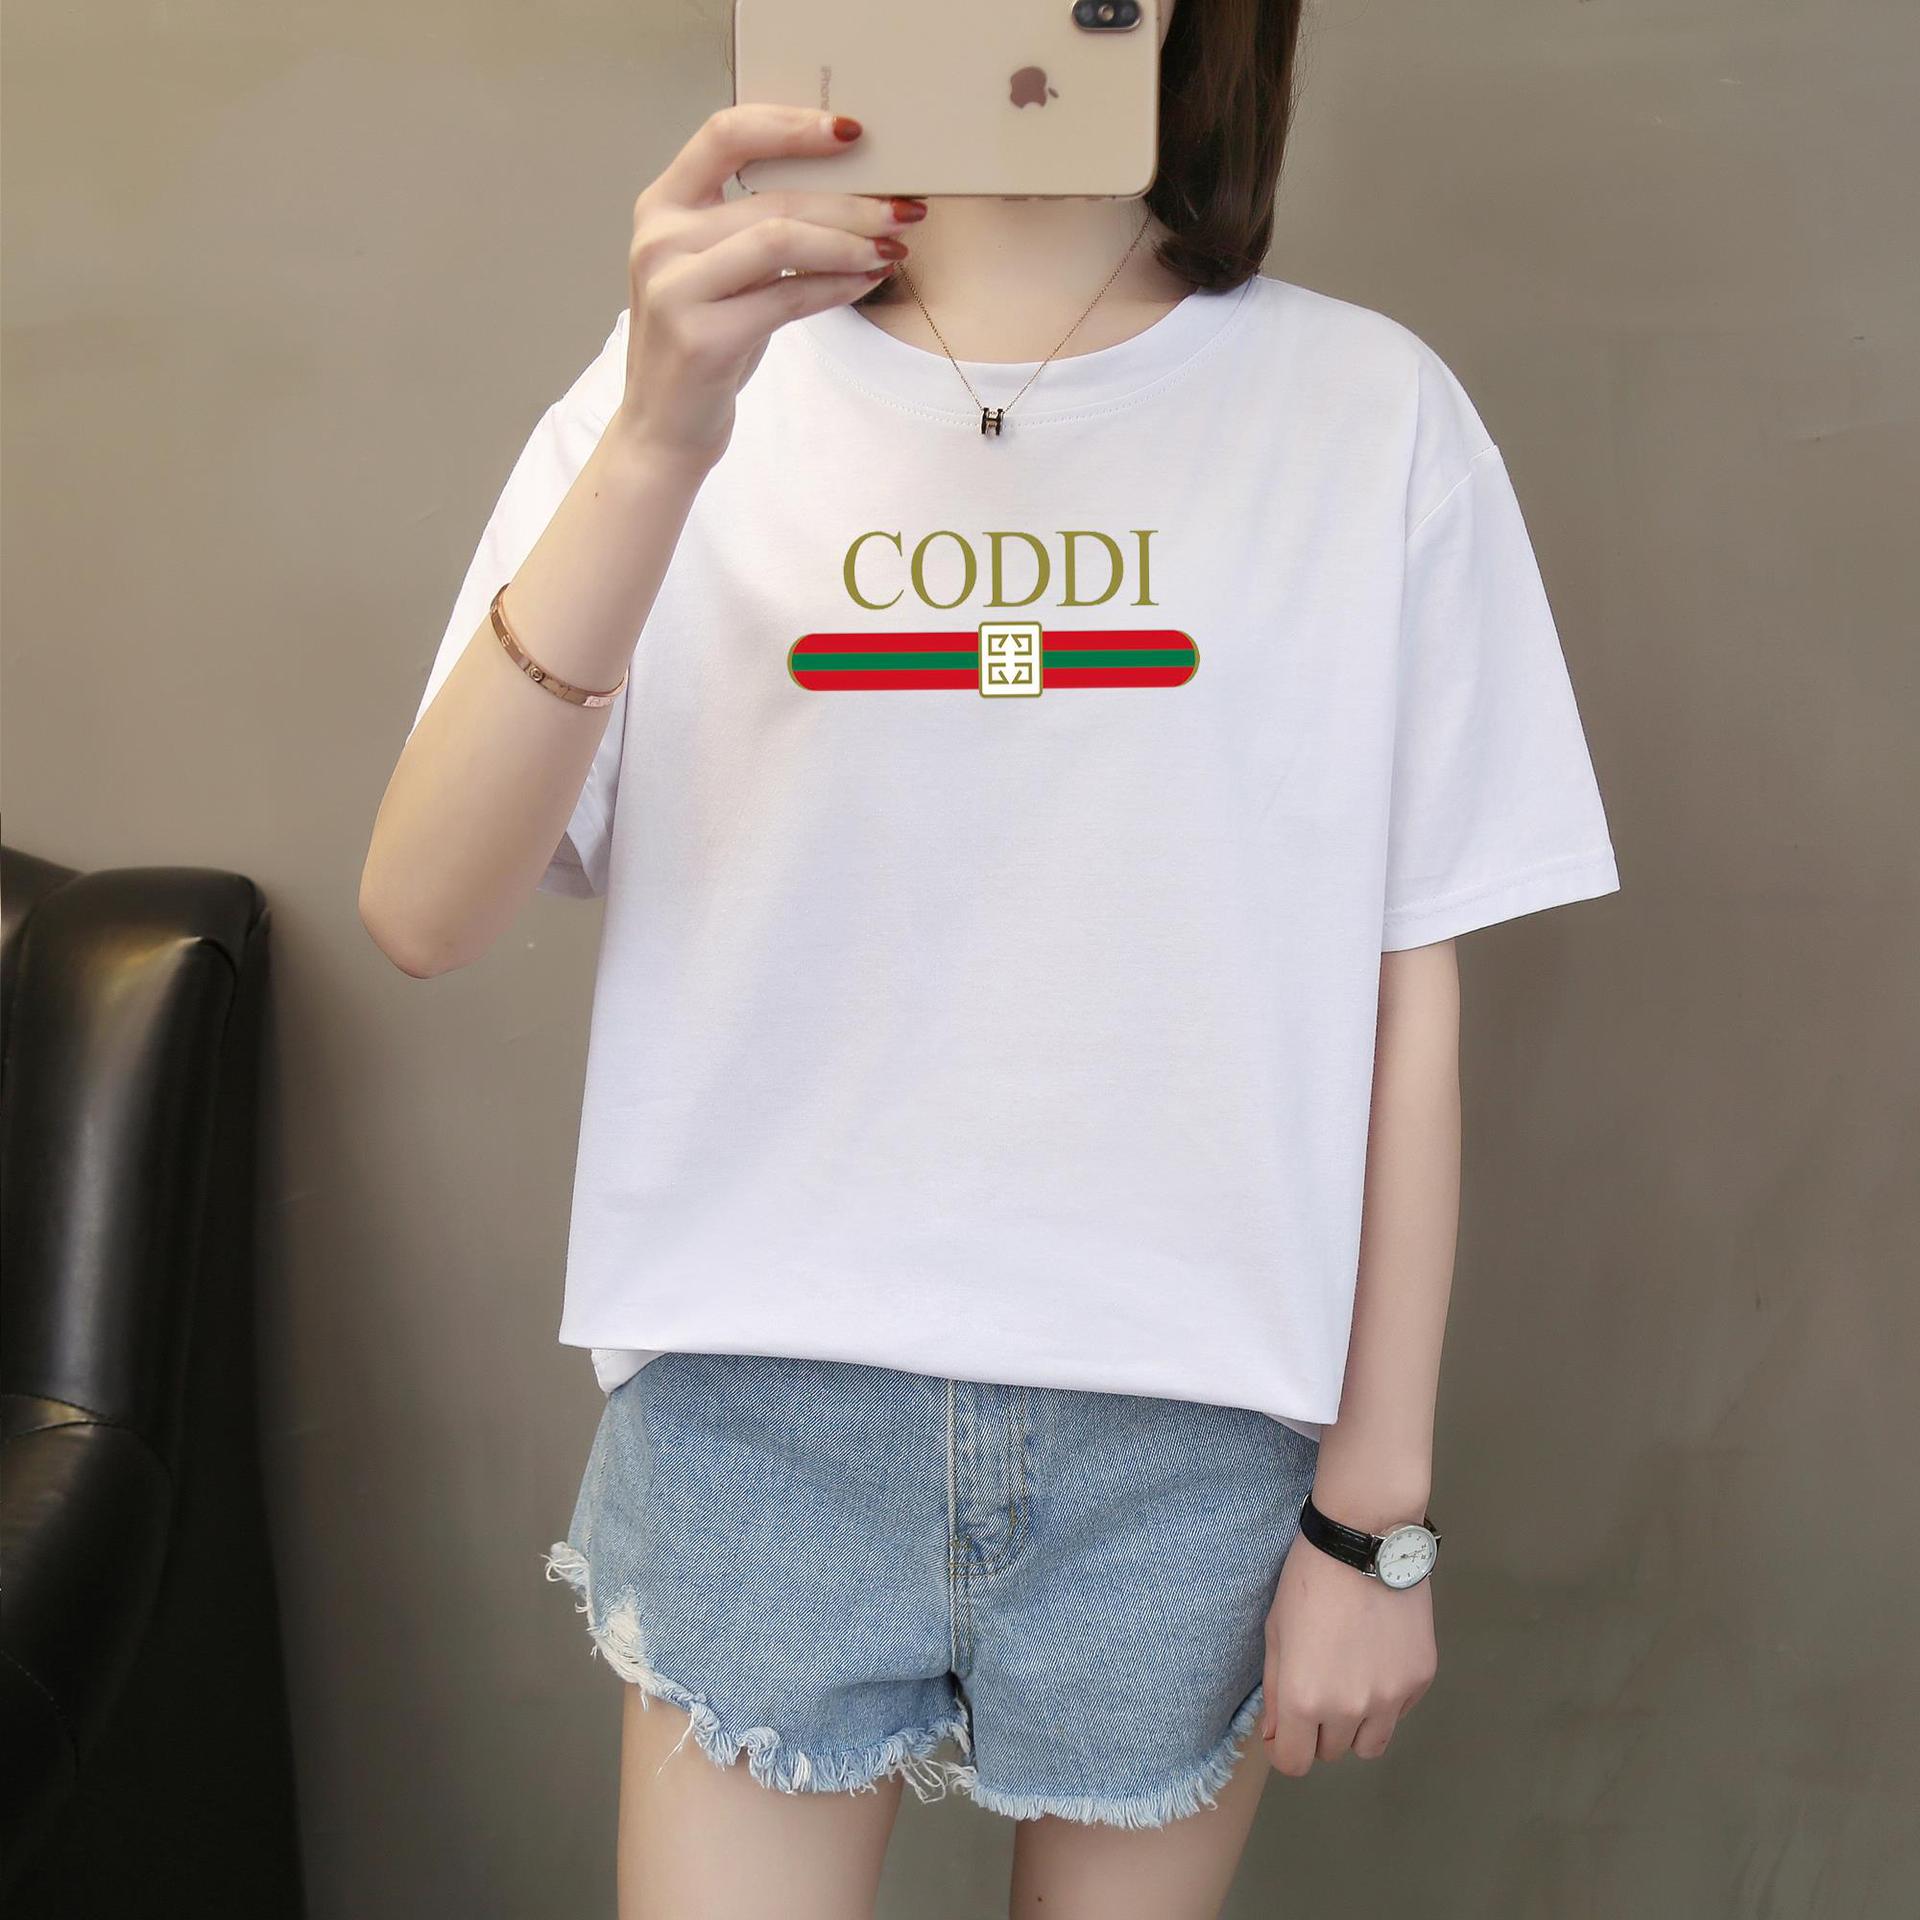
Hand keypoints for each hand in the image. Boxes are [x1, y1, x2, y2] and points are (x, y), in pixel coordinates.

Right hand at [615, 104, 924, 470]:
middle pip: (773, 197)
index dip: (791, 125)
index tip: (850, 131)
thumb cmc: (705, 342)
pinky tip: (867, 281)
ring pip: (782, 240)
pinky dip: (837, 286)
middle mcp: (659, 239)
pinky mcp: (701, 338)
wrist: (663, 428)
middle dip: (850, 201)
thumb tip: (849, 193)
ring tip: (891, 248)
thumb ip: (755, 226)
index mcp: (662, 206)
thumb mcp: (719, 270)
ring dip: (849, 242)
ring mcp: (675, 288)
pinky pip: (787, 297)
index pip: (726, 135)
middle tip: (903, 209)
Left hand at [1259, 1524, 1436, 1775]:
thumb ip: (1274, 1690)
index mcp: (1304, 1699)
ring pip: (1370, 1744)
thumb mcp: (1276, 1631)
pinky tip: (1377, 1658)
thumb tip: (1277, 1734)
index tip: (1285, 1731)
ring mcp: (1390, 1698)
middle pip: (1332, 1752)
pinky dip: (1386, 1700)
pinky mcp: (1420, 1681)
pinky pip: (1399, 1713)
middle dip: (1319, 1730)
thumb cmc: (1309, 1580)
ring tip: (1350, 1682)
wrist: (1365, 1541)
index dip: (1284, 1750)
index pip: (1294, 1763)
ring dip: (1355, 1726)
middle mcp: (1349, 1709)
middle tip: (1318, 1688)